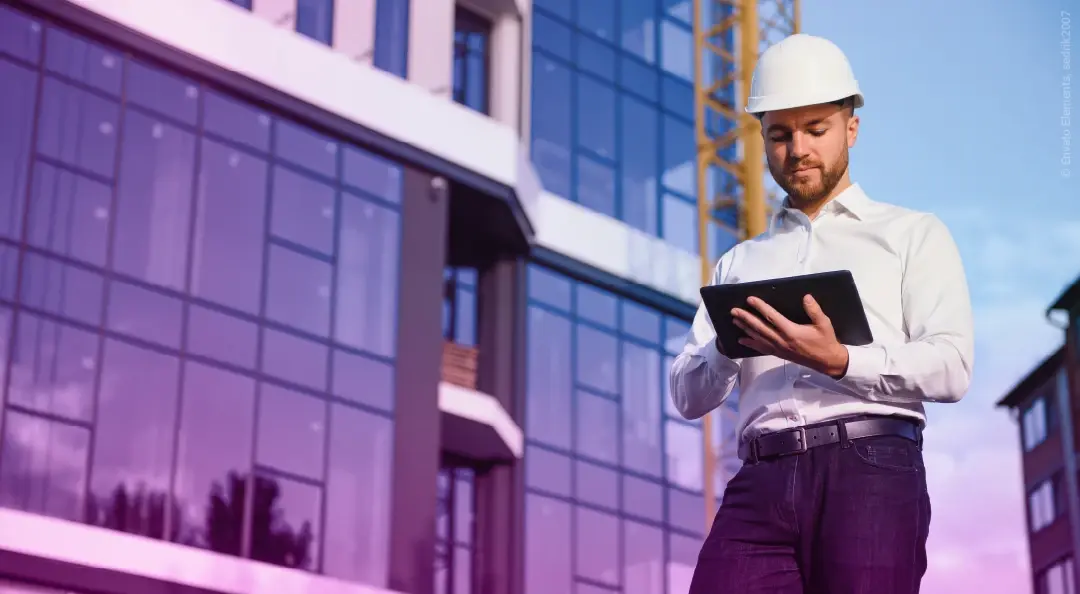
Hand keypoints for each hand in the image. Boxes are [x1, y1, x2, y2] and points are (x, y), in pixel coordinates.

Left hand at [731, 294, 849, 376]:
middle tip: (734, 310)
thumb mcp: (824, 324)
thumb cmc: (826, 341)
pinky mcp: (779, 354)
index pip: (772, 317)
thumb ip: (814, 310)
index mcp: (791, 331)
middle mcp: (782, 340)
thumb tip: (806, 297)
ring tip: (734, 320)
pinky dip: (751, 343)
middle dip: (746, 318)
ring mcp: (779, 348)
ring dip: (745, 328)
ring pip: (758, 337)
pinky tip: (741, 340)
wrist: (827, 361)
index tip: (750, 299)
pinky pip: (762, 348)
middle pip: (760, 327)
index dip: (760, 307)